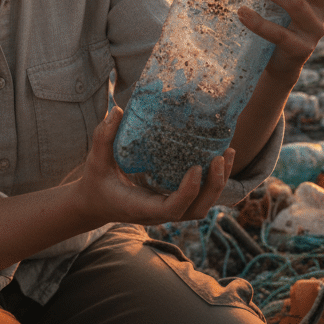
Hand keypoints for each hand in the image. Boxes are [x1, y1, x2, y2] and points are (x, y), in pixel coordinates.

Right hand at [67, 106, 234, 226]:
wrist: (95, 203)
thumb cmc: (96, 182)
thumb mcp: (95, 160)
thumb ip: (104, 137)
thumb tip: (116, 110)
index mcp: (141, 207)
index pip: (172, 209)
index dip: (188, 192)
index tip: (196, 167)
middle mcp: (159, 213)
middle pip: (196, 210)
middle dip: (213, 186)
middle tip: (220, 156)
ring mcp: (169, 209)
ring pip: (202, 206)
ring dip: (219, 183)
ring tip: (228, 153)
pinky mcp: (174, 201)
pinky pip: (200, 197)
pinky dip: (214, 180)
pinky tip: (221, 157)